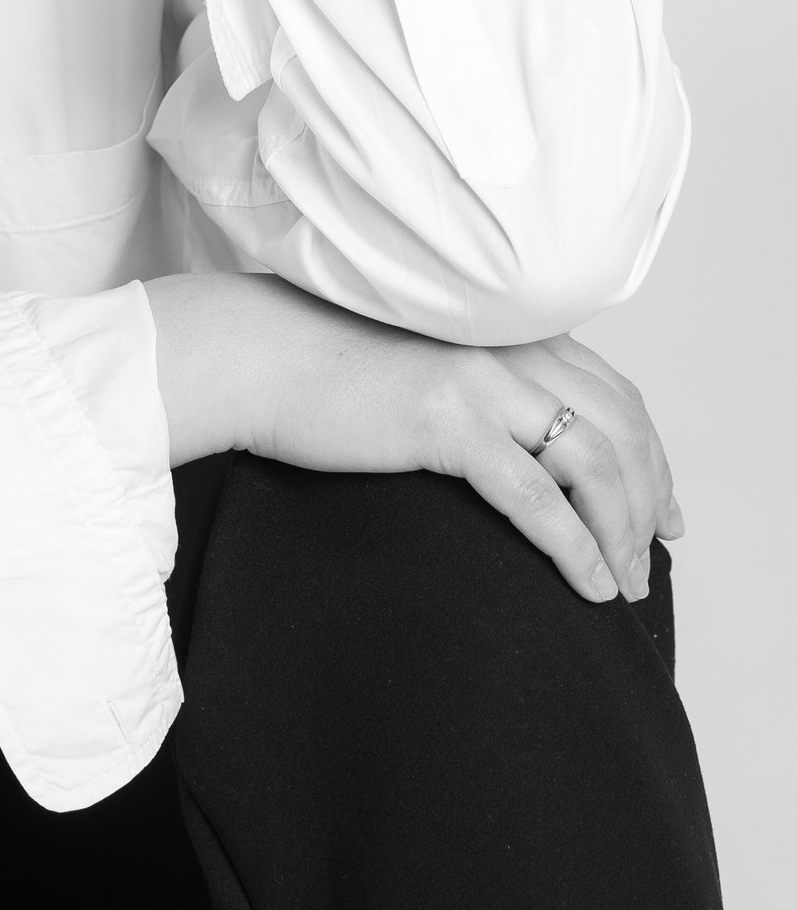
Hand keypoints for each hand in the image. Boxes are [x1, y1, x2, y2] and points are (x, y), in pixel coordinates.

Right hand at [148, 274, 681, 602]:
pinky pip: (538, 497)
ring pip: (594, 463)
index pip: (611, 391)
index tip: (660, 505)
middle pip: (619, 427)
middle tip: (653, 553)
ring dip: (621, 530)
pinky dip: (575, 546)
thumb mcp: (416, 359)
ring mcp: (481, 379)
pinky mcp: (448, 421)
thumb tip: (504, 439)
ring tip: (623, 583)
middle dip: (649, 496)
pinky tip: (587, 583)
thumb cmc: (314, 362)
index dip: (649, 453)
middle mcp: (506, 343)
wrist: (249, 354)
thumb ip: (471, 381)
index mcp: (503, 325)